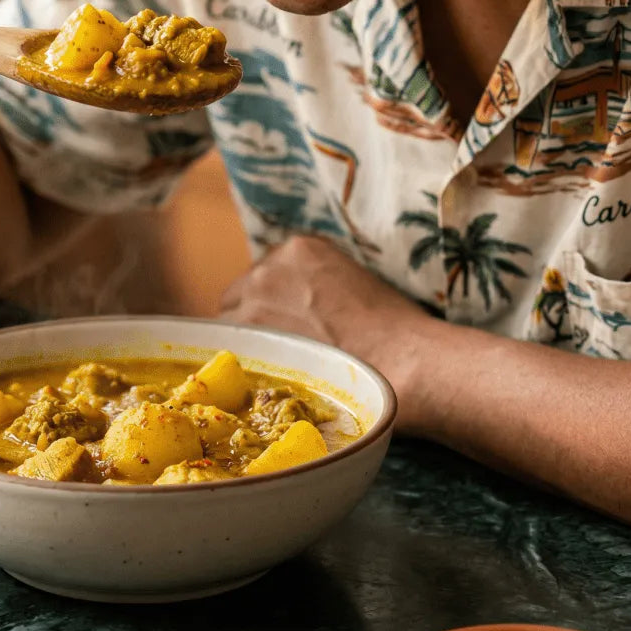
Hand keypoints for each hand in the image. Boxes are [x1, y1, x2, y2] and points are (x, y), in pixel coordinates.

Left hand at [218, 234, 435, 427]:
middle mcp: (272, 264)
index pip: (264, 277)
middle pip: (239, 297)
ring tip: (273, 372)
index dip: (270, 306)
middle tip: (276, 354)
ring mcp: (257, 293)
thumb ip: (313, 289)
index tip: (282, 327)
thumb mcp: (351, 287)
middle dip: (252, 322)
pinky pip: (225, 345)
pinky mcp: (251, 326)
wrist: (405, 359)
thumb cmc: (395, 333)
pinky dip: (238, 363)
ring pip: (228, 321)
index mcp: (300, 249)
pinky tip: (258, 380)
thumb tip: (298, 312)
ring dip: (245, 345)